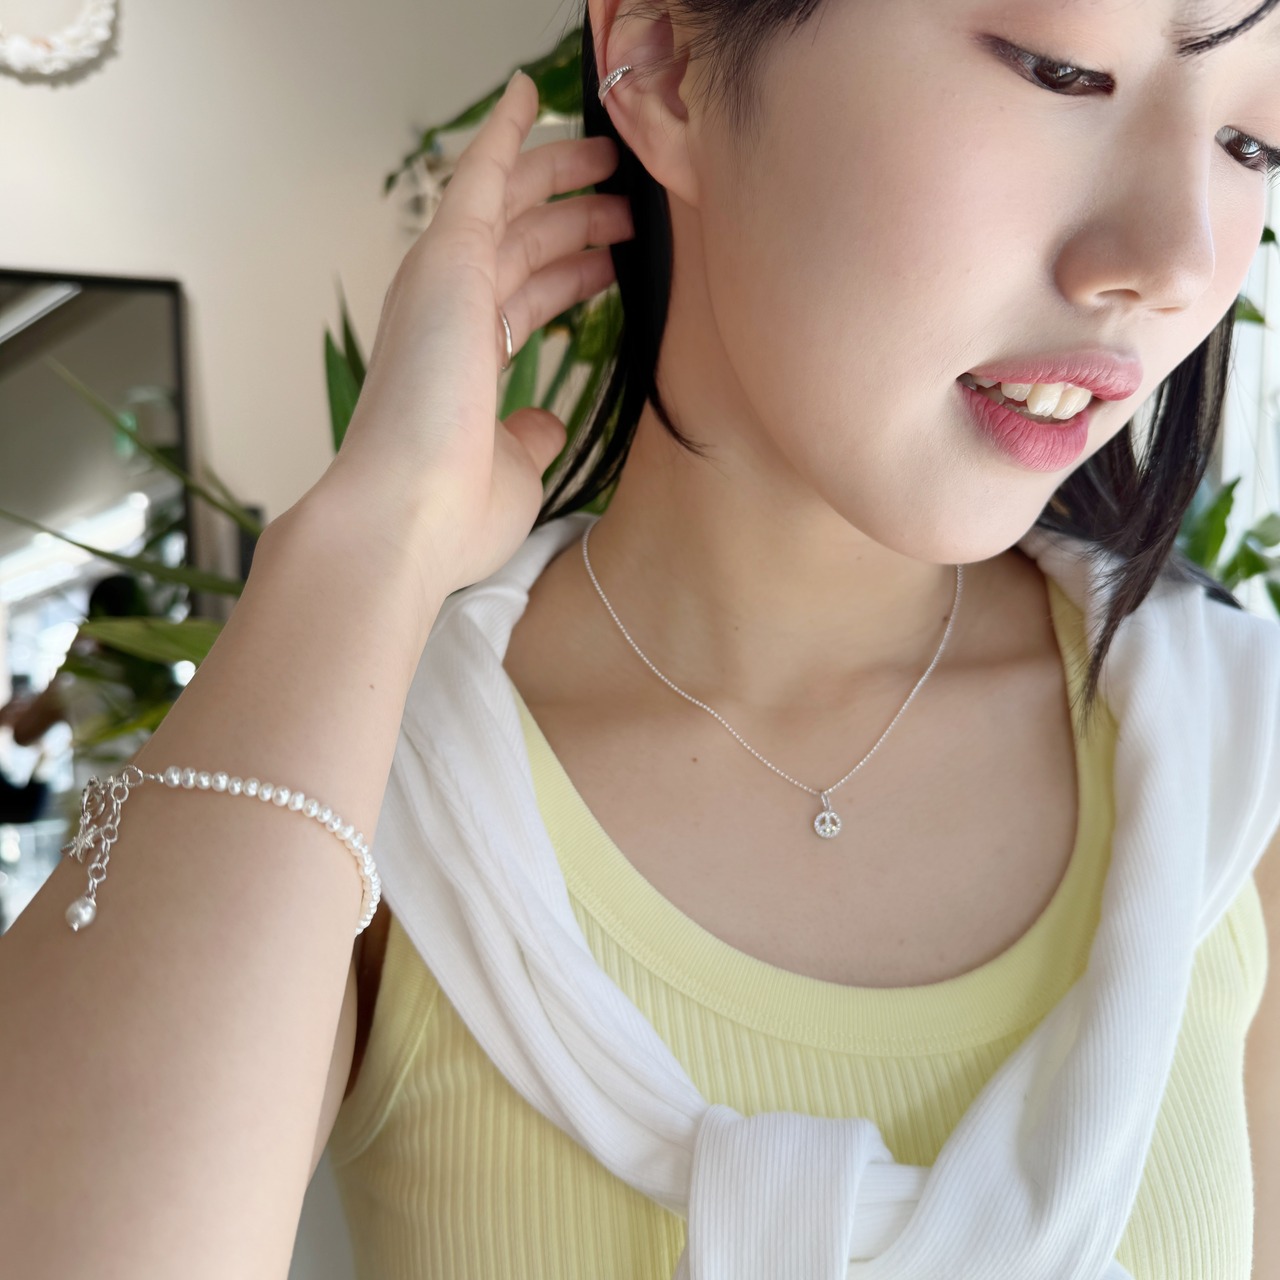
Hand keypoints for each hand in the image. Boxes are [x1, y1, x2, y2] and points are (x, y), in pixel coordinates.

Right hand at [311, 69, 633, 603]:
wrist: (406, 519)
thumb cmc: (450, 514)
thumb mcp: (517, 469)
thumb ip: (530, 433)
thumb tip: (546, 419)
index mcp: (465, 363)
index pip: (524, 300)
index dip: (569, 276)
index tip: (607, 263)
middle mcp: (449, 316)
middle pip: (520, 245)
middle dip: (572, 220)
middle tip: (621, 203)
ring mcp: (445, 284)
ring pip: (510, 208)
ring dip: (561, 183)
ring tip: (614, 169)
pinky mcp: (448, 260)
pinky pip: (478, 174)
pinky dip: (504, 132)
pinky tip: (531, 92)